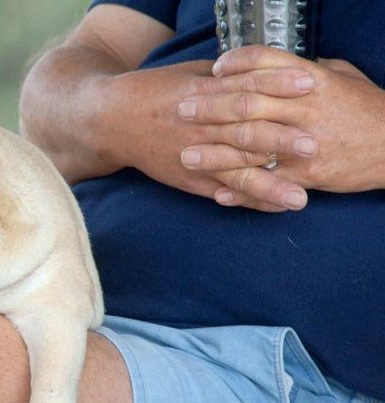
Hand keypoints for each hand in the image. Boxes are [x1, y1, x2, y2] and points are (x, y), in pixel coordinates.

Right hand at [92, 59, 308, 211]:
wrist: (113, 121)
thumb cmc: (153, 92)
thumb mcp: (187, 74)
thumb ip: (224, 77)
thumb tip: (263, 73)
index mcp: (199, 95)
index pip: (244, 89)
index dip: (277, 86)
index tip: (308, 84)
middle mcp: (199, 128)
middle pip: (243, 133)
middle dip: (279, 140)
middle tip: (313, 145)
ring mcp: (193, 157)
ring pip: (235, 172)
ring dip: (269, 185)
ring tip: (300, 197)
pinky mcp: (188, 179)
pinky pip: (222, 193)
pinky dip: (248, 201)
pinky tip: (274, 207)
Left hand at [179, 46, 384, 207]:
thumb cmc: (366, 108)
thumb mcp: (340, 77)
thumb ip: (304, 71)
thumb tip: (272, 67)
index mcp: (310, 80)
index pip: (263, 63)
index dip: (233, 65)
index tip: (211, 72)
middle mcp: (303, 108)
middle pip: (246, 102)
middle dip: (209, 108)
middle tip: (181, 111)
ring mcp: (303, 143)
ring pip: (249, 145)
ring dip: (214, 152)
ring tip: (186, 156)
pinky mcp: (307, 176)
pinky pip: (267, 183)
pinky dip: (241, 191)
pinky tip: (217, 194)